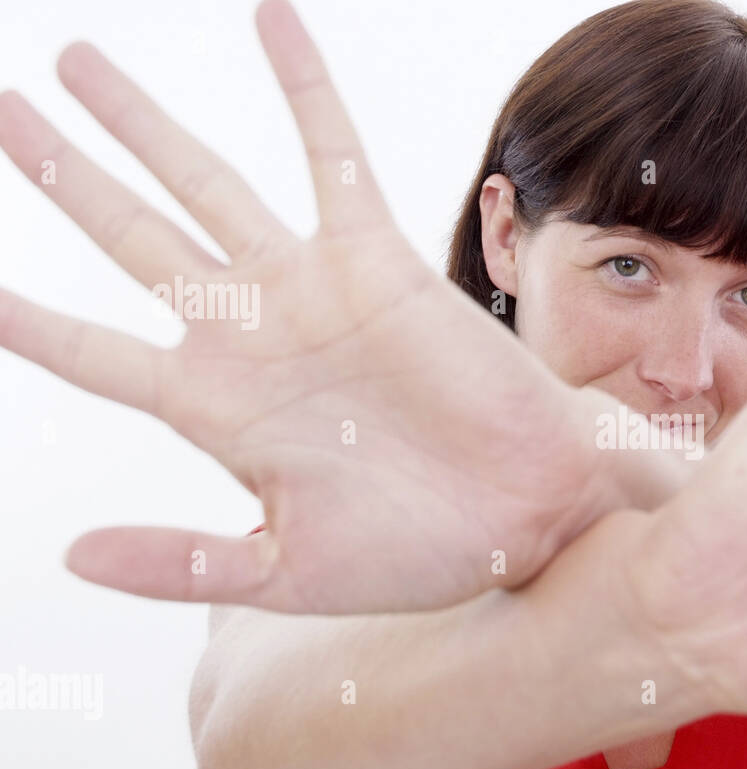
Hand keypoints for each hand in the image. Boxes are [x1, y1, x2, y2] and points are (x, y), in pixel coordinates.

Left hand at [0, 1, 659, 612]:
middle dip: (66, 177)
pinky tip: (268, 20)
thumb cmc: (421, 553)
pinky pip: (332, 156)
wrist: (531, 513)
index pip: (93, 352)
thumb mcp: (288, 571)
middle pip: (131, 237)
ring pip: (208, 184)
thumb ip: (184, 564)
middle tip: (4, 113)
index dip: (26, 320)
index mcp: (217, 411)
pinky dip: (303, 89)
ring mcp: (311, 289)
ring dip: (145, 125)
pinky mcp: (378, 258)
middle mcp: (251, 336)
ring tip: (75, 64)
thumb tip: (71, 556)